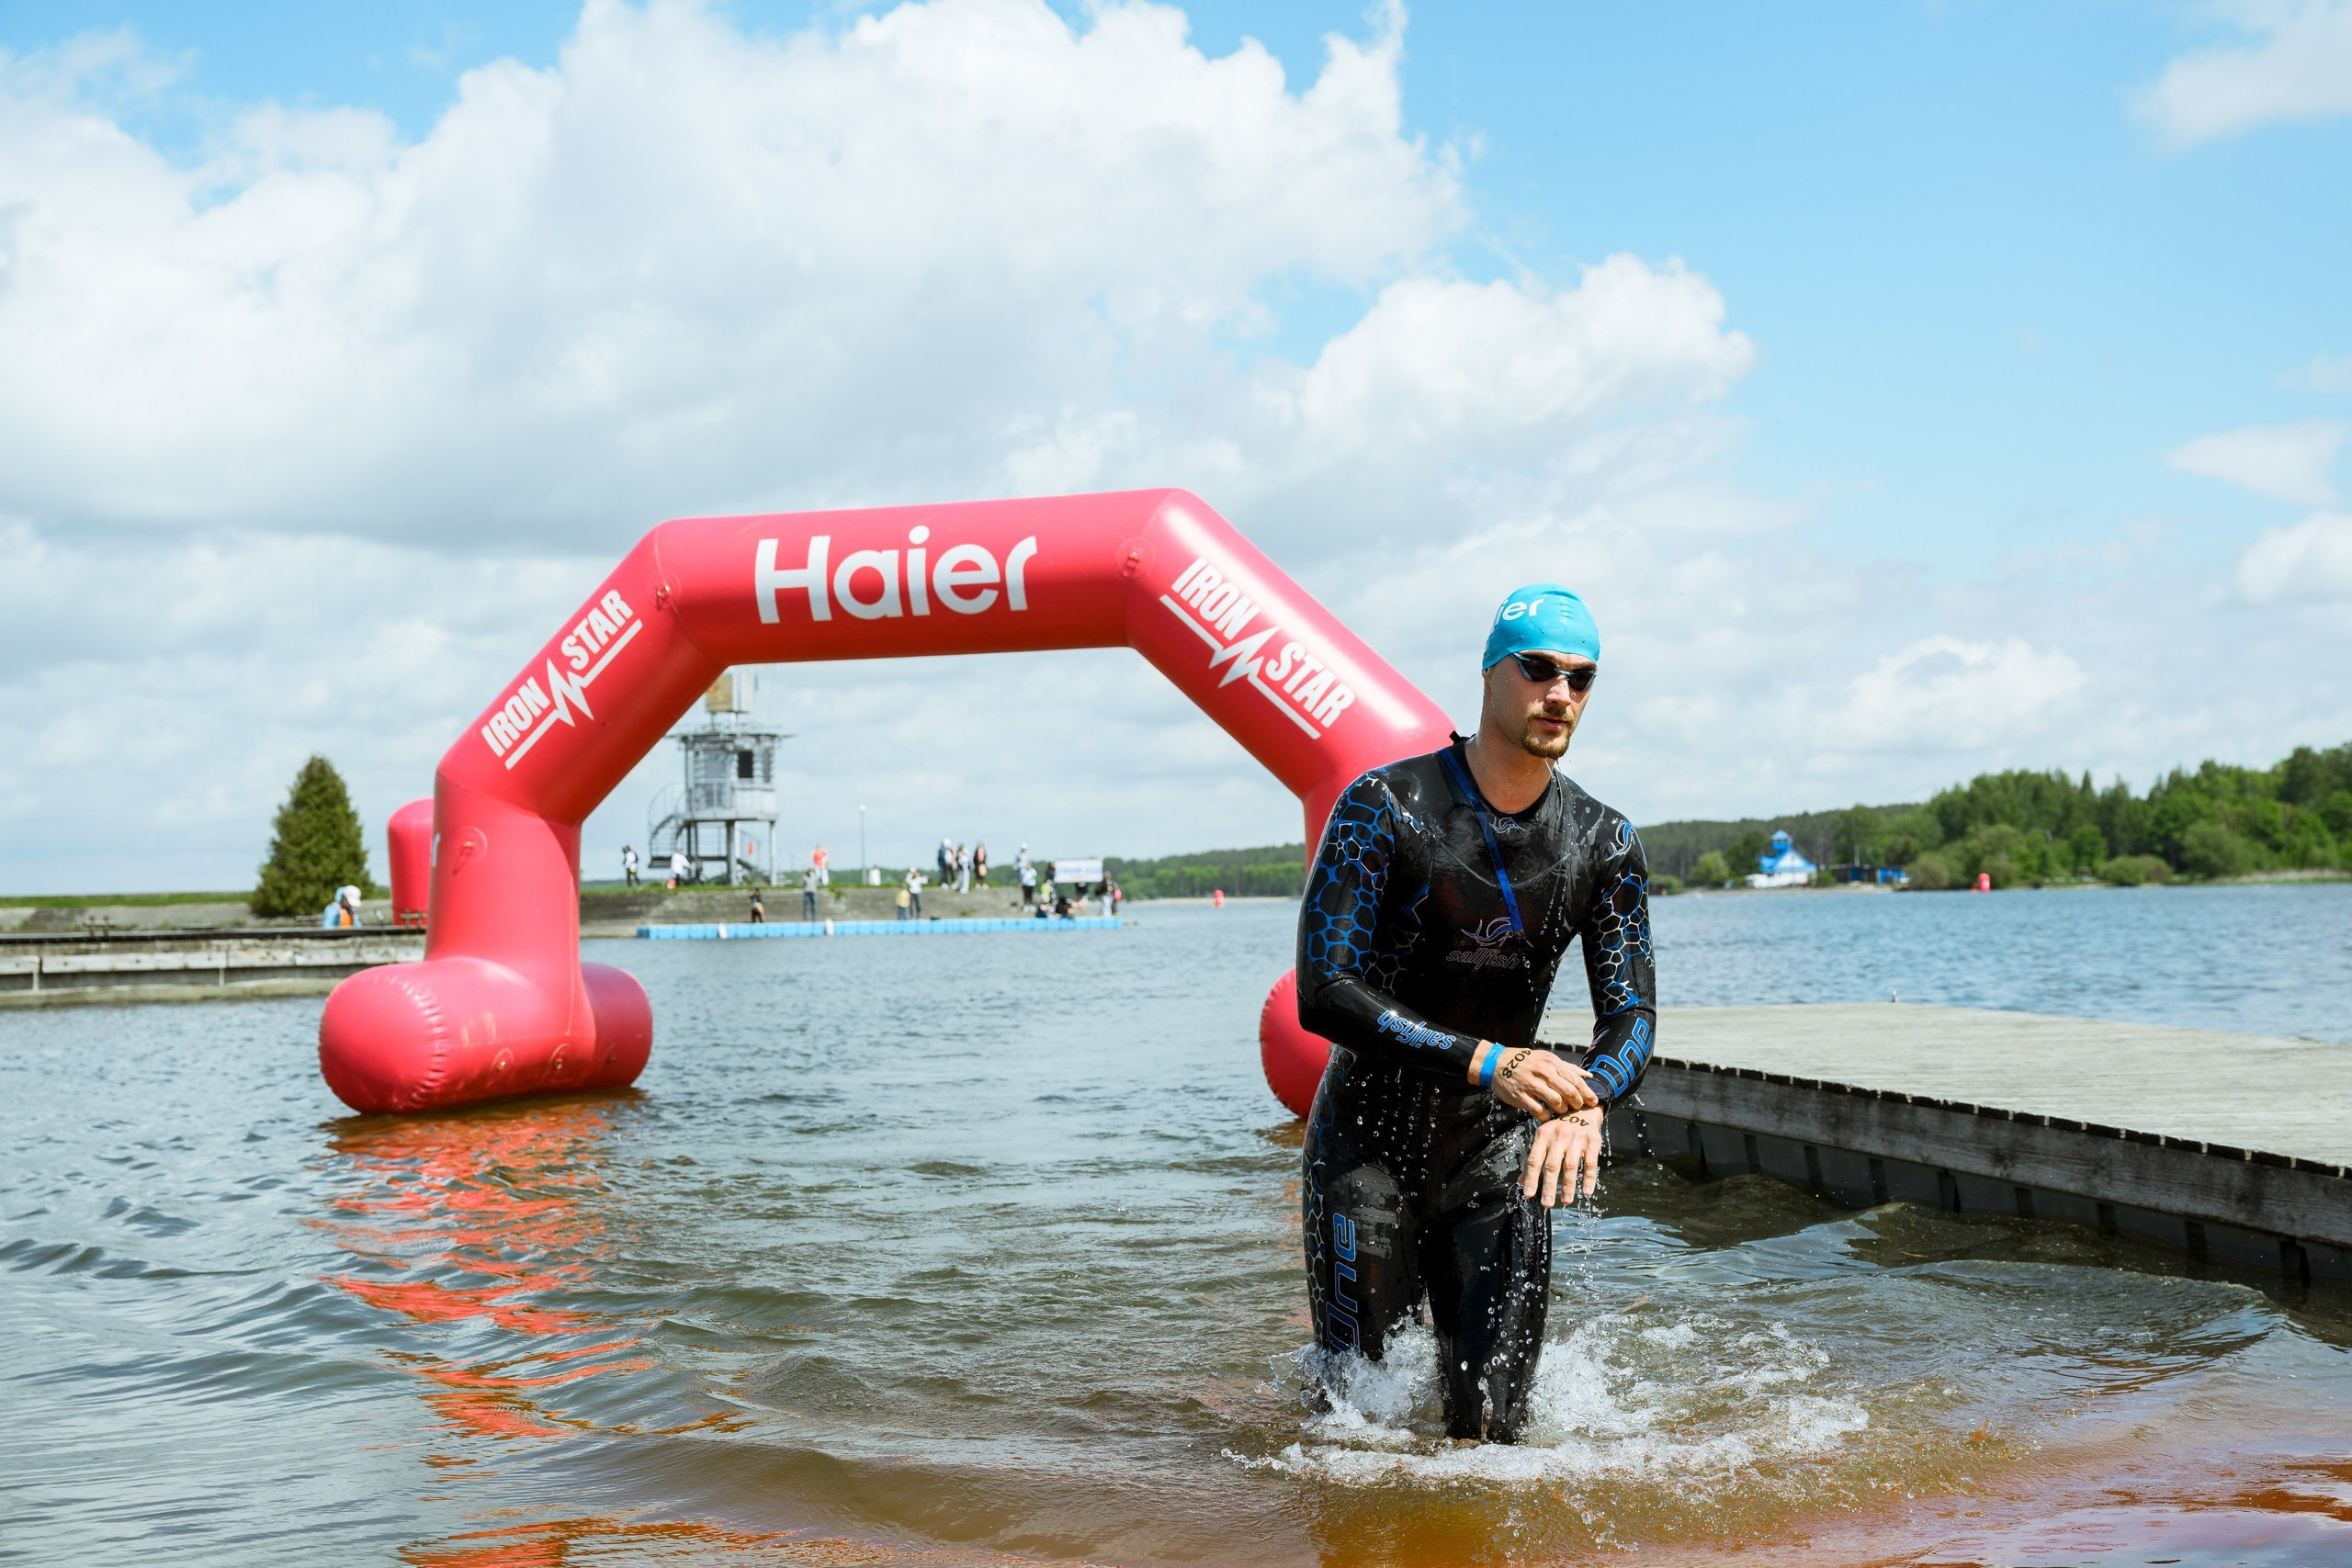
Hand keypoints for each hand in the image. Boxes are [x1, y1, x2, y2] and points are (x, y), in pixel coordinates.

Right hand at [1474, 1044, 1597, 1118]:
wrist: (1498, 1063)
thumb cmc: (1526, 1062)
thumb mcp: (1547, 1059)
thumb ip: (1568, 1068)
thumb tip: (1588, 1076)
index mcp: (1552, 1063)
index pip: (1575, 1080)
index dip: (1586, 1093)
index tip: (1593, 1102)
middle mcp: (1543, 1072)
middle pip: (1568, 1092)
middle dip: (1576, 1103)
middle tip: (1577, 1108)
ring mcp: (1531, 1084)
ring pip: (1555, 1101)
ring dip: (1562, 1110)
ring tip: (1562, 1111)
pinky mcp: (1521, 1096)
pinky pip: (1539, 1110)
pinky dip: (1546, 1116)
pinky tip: (1547, 1116)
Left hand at [1524, 1108, 1603, 1206]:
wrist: (1582, 1109)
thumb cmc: (1558, 1128)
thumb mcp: (1543, 1138)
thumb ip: (1534, 1159)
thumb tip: (1521, 1182)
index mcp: (1543, 1135)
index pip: (1534, 1160)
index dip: (1531, 1178)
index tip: (1528, 1195)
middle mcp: (1558, 1137)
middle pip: (1552, 1165)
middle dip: (1549, 1186)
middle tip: (1547, 1204)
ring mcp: (1576, 1139)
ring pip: (1570, 1166)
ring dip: (1569, 1186)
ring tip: (1566, 1202)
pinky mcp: (1592, 1142)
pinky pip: (1590, 1163)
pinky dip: (1589, 1179)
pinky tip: (1587, 1192)